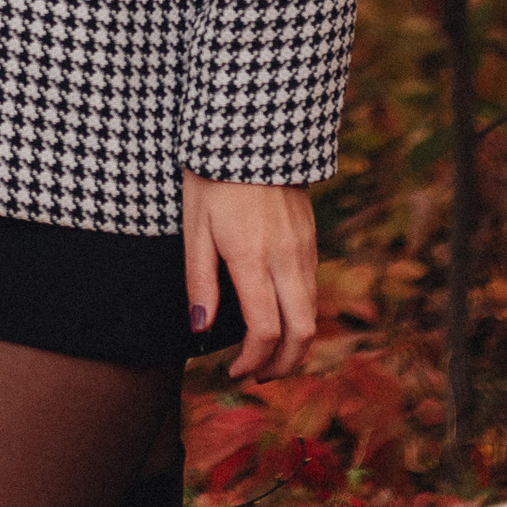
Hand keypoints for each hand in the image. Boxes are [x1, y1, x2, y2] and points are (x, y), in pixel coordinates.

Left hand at [182, 175, 317, 385]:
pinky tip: (277, 316)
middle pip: (302, 333)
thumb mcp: (194, 225)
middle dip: (283, 366)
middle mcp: (286, 257)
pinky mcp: (311, 238)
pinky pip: (312, 289)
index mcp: (253, 257)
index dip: (251, 362)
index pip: (265, 331)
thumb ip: (199, 280)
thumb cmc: (213, 175)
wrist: (251, 130)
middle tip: (257, 375)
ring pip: (312, 313)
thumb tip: (200, 329)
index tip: (232, 371)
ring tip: (266, 355)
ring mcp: (304, 248)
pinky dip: (299, 316)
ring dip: (294, 344)